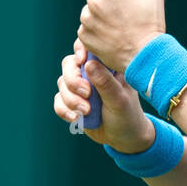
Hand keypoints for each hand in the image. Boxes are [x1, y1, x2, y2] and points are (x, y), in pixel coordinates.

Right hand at [55, 35, 155, 150]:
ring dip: (71, 98)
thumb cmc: (127, 114)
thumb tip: (88, 64)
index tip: (81, 60)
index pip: (88, 47)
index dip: (80, 49)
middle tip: (86, 93)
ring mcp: (79, 87)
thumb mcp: (120, 100)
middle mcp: (91, 73)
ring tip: (86, 111)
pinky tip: (76, 118)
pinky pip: (58, 101)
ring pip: (62, 83)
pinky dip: (64, 109)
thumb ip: (105, 83)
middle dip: (73, 80)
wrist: (124, 138)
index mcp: (106, 66)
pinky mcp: (71, 102)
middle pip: (69, 64)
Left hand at [76, 0, 165, 71]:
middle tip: (119, 10)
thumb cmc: (151, 26)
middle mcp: (95, 1)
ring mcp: (87, 19)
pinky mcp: (84, 35)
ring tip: (116, 26)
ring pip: (89, 10)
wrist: (145, 56)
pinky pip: (86, 27)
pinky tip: (110, 36)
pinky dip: (95, 30)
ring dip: (98, 15)